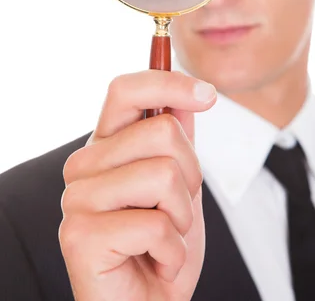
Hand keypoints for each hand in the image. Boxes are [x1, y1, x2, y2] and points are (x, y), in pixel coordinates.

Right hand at [59, 70, 216, 300]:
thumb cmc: (162, 245)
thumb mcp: (181, 184)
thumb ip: (178, 138)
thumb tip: (190, 93)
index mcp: (105, 146)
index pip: (125, 89)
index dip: (168, 82)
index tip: (208, 95)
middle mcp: (83, 165)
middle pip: (162, 131)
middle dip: (191, 175)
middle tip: (176, 212)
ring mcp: (76, 199)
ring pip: (163, 174)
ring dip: (182, 217)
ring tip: (165, 238)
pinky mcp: (79, 235)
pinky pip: (156, 224)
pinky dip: (173, 251)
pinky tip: (155, 262)